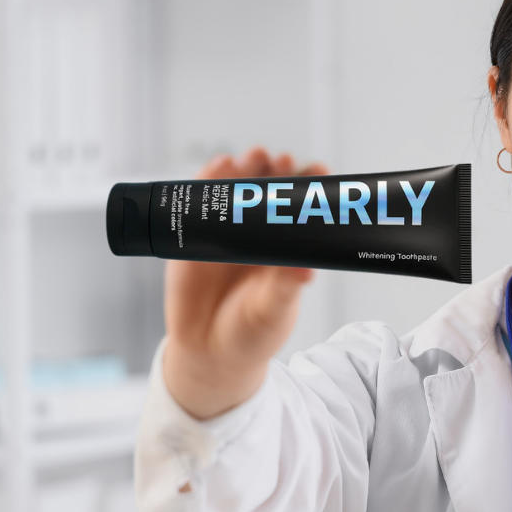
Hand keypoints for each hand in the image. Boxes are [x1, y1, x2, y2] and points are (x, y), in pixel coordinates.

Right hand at [162, 148, 328, 419]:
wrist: (209, 354)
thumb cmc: (252, 334)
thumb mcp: (273, 312)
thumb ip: (286, 289)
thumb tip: (306, 271)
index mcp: (286, 249)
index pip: (302, 209)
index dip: (309, 187)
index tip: (318, 171)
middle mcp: (258, 236)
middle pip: (268, 191)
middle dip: (276, 170)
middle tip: (281, 160)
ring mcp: (225, 234)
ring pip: (235, 190)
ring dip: (245, 168)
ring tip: (254, 157)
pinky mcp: (193, 238)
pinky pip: (198, 204)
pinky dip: (207, 181)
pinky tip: (217, 165)